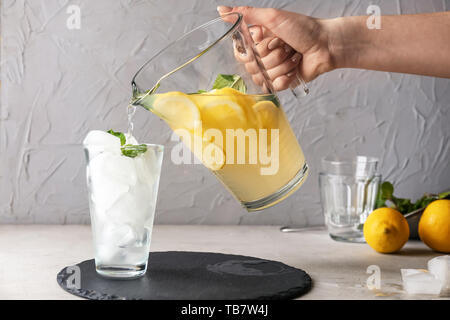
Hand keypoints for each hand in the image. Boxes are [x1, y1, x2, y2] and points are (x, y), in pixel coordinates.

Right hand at [218, 6, 334, 89]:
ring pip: (263, 77)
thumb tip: (222, 9)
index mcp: (257, 41)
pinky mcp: (281, 83)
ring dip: (281, 65)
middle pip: (252, 66)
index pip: (240, 53)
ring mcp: (271, 71)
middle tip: (285, 46)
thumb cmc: (303, 29)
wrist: (325, 45)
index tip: (261, 41)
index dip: (251, 50)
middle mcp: (262, 57)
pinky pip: (273, 87)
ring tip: (293, 56)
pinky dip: (285, 78)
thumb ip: (246, 14)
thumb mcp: (272, 17)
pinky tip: (294, 69)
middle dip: (271, 56)